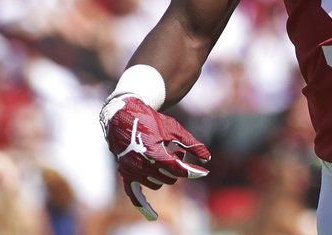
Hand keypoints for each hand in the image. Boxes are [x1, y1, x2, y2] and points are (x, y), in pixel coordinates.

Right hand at [100, 94, 210, 220]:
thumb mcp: (174, 129)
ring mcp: (131, 171)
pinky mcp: (125, 174)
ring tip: (164, 155)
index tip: (204, 172)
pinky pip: (134, 195)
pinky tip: (153, 216)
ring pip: (157, 184)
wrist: (124, 116)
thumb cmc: (152, 120)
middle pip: (169, 178)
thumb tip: (207, 159)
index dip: (192, 171)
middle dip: (177, 167)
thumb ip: (191, 144)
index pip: (177, 169)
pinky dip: (143, 205)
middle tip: (177, 151)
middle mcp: (140, 165)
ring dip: (165, 174)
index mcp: (153, 153)